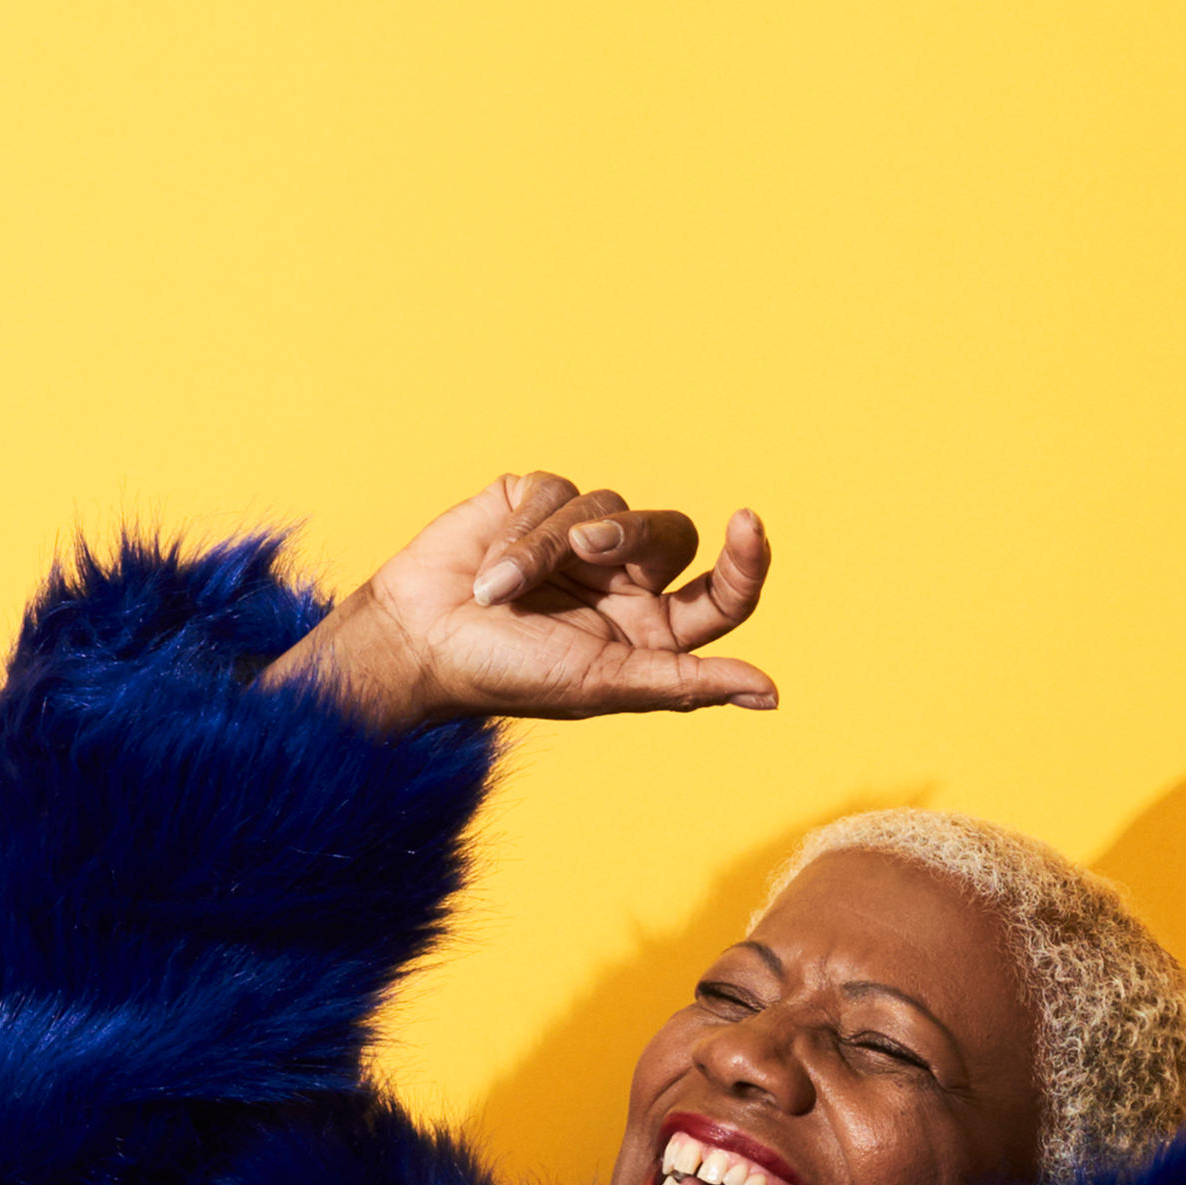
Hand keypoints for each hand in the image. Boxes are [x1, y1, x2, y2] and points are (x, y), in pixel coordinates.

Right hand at [264, 472, 776, 733]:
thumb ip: (684, 684)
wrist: (416, 643)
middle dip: (632, 536)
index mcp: (652, 632)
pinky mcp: (534, 504)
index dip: (747, 561)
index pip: (724, 595)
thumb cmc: (508, 675)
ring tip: (502, 587)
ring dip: (551, 545)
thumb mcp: (602, 683)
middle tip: (590, 551)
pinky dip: (522, 529)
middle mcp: (624, 583)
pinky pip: (555, 489)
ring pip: (607, 505)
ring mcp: (579, 541)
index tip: (748, 524)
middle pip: (671, 534)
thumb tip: (769, 695)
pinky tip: (488, 566)